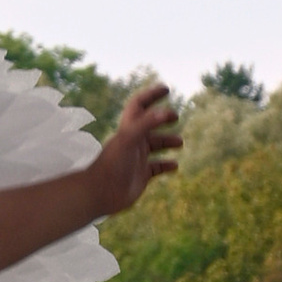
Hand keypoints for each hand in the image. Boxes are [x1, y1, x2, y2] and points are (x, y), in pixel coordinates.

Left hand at [89, 79, 181, 215]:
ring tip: (180, 142)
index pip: (139, 105)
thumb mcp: (129, 140)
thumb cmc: (112, 164)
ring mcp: (137, 158)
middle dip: (162, 118)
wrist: (101, 193)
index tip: (166, 89)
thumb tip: (165, 112)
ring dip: (167, 141)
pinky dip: (167, 165)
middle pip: (149, 124)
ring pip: (155, 145)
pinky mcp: (141, 175)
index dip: (151, 95)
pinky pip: (157, 167)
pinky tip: (175, 166)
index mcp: (128, 129)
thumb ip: (146, 124)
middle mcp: (133, 142)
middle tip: (175, 117)